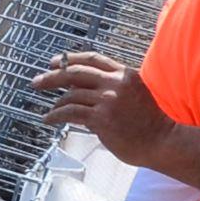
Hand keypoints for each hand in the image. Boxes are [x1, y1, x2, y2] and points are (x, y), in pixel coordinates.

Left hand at [32, 48, 169, 166]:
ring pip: (71, 95)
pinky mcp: (101, 118)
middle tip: (37, 82)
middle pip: (75, 73)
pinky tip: (48, 119)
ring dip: (56, 103)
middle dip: (52, 76)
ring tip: (50, 111)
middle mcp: (115, 83)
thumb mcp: (134, 94)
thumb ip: (112, 87)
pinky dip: (55, 115)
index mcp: (124, 74)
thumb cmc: (149, 123)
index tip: (54, 62)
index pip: (93, 59)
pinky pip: (70, 112)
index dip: (71, 59)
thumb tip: (81, 87)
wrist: (162, 142)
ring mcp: (108, 100)